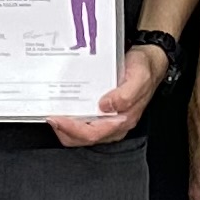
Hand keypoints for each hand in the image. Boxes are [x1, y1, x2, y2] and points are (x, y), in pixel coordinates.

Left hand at [51, 39, 169, 148]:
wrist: (150, 61)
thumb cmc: (145, 69)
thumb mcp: (139, 77)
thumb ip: (125, 94)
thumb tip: (106, 106)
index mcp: (123, 119)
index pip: (94, 133)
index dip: (73, 130)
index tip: (57, 119)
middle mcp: (114, 124)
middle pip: (83, 138)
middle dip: (64, 131)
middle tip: (49, 117)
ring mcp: (108, 120)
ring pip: (81, 133)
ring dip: (65, 127)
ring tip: (52, 114)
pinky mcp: (102, 113)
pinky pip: (83, 122)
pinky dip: (70, 119)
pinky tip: (63, 109)